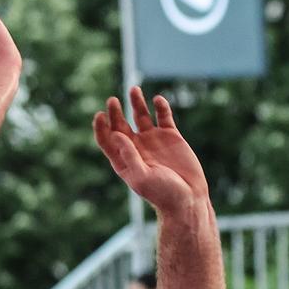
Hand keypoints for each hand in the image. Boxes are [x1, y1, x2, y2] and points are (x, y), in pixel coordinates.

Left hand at [93, 86, 208, 213]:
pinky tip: (158, 100)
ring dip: (136, 102)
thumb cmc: (163, 194)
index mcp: (124, 159)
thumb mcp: (142, 178)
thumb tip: (117, 134)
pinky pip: (164, 117)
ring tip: (134, 89)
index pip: (106, 139)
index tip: (100, 115)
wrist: (188, 198)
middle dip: (115, 112)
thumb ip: (129, 156)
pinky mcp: (171, 136)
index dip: (101, 126)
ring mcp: (153, 140)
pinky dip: (161, 107)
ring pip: (141, 116)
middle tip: (113, 101)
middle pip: (120, 124)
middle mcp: (136, 147)